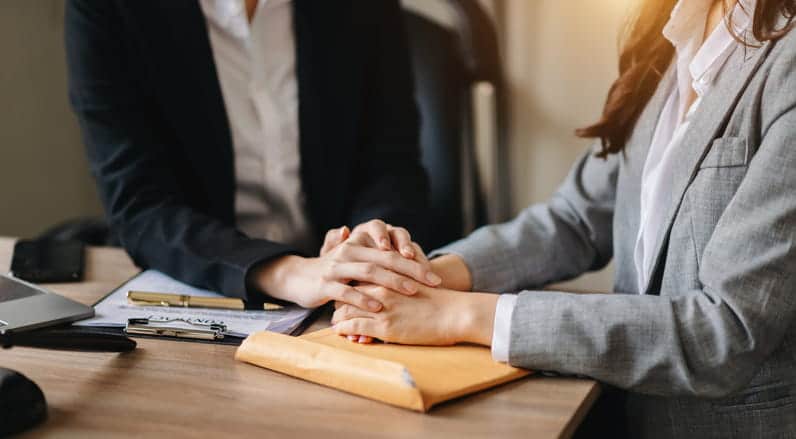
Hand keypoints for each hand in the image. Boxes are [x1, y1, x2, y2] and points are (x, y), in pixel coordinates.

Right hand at [320, 220, 436, 343]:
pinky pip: (346, 291)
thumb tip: (407, 258)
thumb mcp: (354, 261)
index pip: (392, 251)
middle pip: (385, 258)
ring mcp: (336, 268)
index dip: (414, 262)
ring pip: (369, 272)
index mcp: (360, 245)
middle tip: (432, 282)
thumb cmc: (336, 272)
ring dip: (392, 282)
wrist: (299, 278)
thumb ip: (375, 256)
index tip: (434, 275)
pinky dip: (363, 299)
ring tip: (412, 291)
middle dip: (411, 270)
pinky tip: (379, 307)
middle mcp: (349, 252)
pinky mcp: (325, 284)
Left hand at [331, 284, 496, 345]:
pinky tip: (343, 333)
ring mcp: (380, 307)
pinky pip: (352, 327)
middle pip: (346, 293)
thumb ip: (398, 281)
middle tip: (337, 312)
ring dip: (338, 319)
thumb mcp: (415, 282)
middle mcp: (380, 287)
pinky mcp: (383, 326)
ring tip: (337, 325)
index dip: (349, 289)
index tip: (346, 297)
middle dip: (339, 303)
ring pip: (344, 310)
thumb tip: (390, 286)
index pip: (356, 279)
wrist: (455, 313)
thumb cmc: (440, 300)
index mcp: (387, 275)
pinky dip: (344, 330)